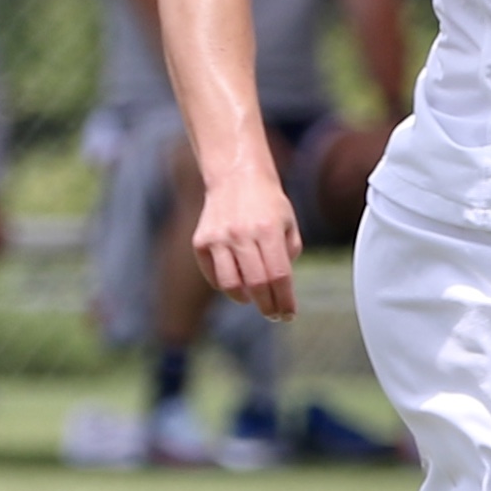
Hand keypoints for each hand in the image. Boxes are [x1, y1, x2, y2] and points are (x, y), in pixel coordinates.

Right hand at [192, 162, 301, 318]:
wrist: (236, 177)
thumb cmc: (268, 203)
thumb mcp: (289, 223)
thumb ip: (289, 254)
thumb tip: (281, 288)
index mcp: (268, 229)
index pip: (278, 276)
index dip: (285, 300)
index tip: (289, 314)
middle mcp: (241, 234)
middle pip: (256, 284)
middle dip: (268, 305)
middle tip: (274, 313)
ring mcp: (218, 238)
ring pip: (230, 284)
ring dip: (244, 299)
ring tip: (254, 299)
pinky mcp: (201, 241)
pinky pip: (214, 275)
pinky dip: (226, 285)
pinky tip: (237, 284)